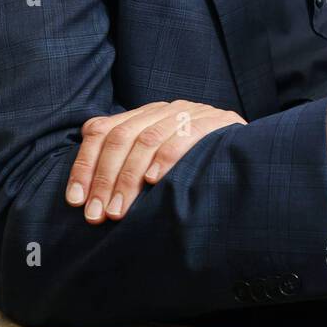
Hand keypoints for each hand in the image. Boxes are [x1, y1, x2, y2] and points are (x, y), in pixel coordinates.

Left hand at [65, 100, 246, 223]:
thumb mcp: (154, 162)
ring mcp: (190, 112)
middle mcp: (163, 109)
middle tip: (97, 216)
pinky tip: (155, 182)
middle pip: (121, 137)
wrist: (251, 152)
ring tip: (119, 210)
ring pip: (147, 139)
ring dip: (129, 178)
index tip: (75, 201)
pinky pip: (185, 136)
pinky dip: (166, 158)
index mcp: (143, 115)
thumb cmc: (193, 167)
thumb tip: (81, 191)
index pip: (101, 130)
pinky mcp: (216, 122)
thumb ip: (124, 164)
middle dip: (105, 179)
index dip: (84, 165)